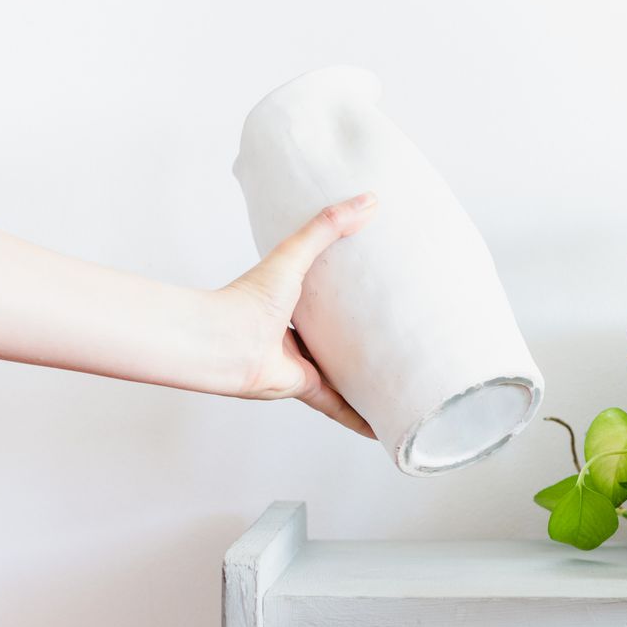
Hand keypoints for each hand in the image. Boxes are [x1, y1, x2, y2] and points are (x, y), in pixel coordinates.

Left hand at [217, 192, 378, 436]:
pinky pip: (341, 406)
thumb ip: (328, 227)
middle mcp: (299, 335)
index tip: (379, 290)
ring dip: (366, 380)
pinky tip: (383, 426)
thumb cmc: (249, 299)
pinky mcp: (308, 388)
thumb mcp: (295, 254)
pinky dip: (361, 418)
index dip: (352, 294)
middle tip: (401, 335)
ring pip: (343, 375)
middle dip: (365, 338)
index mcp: (294, 302)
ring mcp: (304, 363)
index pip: (329, 298)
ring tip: (401, 380)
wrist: (225, 344)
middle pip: (339, 338)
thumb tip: (370, 200)